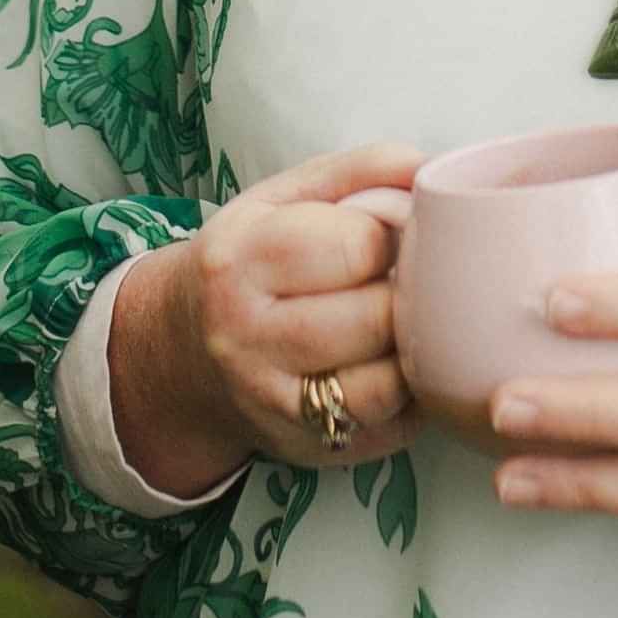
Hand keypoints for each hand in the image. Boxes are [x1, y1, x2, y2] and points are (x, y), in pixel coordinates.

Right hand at [117, 143, 426, 493]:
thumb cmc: (251, 262)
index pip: (358, 246)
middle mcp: (247, 336)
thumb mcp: (284, 197)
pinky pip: (392, 427)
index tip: (387, 240)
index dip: (392, 239)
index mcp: (241, 259)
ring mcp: (275, 402)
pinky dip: (412, 396)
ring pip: (388, 383)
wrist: (182, 354)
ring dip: (415, 350)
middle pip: (377, 318)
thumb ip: (362, 170)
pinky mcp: (308, 449)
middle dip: (407, 296)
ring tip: (403, 325)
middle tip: (405, 284)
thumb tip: (435, 169)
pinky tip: (396, 366)